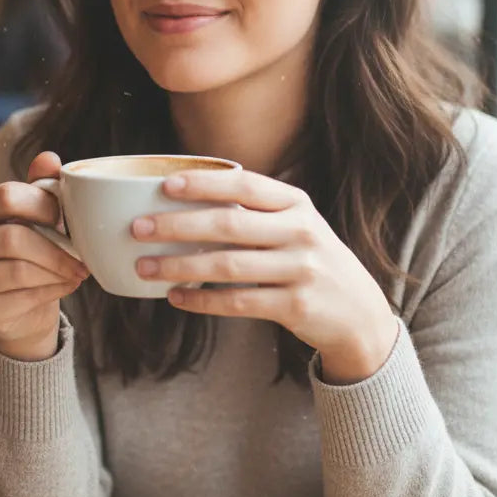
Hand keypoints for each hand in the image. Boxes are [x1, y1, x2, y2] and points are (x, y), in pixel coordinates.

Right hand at [0, 151, 89, 360]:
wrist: (19, 307)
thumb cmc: (28, 252)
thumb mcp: (35, 217)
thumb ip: (41, 186)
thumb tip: (49, 158)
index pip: (6, 196)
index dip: (43, 205)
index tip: (66, 218)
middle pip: (12, 238)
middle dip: (56, 249)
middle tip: (83, 258)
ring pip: (18, 271)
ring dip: (56, 272)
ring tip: (77, 273)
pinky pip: (21, 298)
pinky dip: (51, 292)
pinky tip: (64, 287)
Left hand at [131, 167, 398, 382]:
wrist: (358, 312)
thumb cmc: (311, 260)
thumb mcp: (296, 225)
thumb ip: (255, 211)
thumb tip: (185, 198)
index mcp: (297, 204)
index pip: (245, 186)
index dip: (204, 184)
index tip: (165, 185)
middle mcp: (301, 232)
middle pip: (229, 224)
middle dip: (177, 225)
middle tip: (138, 228)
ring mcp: (301, 270)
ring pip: (228, 266)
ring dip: (179, 267)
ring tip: (145, 268)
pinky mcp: (296, 306)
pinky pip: (238, 303)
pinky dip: (202, 301)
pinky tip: (176, 298)